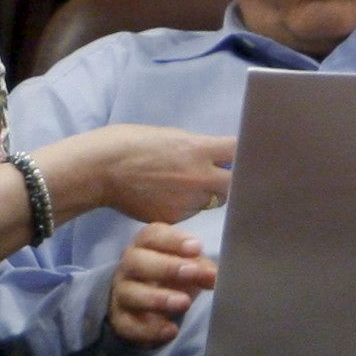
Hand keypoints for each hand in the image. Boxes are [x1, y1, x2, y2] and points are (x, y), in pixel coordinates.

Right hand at [54, 126, 236, 227]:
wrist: (102, 168)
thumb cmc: (134, 143)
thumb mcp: (173, 136)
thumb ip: (200, 148)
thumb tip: (220, 155)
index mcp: (199, 150)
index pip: (241, 152)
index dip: (250, 154)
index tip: (253, 155)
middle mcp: (199, 177)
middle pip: (236, 184)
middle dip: (234, 181)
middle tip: (227, 177)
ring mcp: (188, 201)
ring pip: (213, 201)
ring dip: (209, 194)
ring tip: (186, 184)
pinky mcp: (174, 219)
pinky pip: (191, 213)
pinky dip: (187, 207)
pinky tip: (168, 196)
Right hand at [108, 223, 216, 347]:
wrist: (148, 309)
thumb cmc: (172, 277)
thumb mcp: (190, 267)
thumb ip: (202, 269)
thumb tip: (213, 276)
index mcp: (145, 246)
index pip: (152, 236)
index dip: (173, 241)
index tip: (197, 248)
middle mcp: (128, 266)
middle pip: (136, 261)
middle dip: (166, 267)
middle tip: (192, 273)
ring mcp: (122, 293)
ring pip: (130, 293)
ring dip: (158, 298)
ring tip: (185, 303)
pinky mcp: (121, 320)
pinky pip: (128, 325)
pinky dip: (149, 329)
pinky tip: (171, 330)